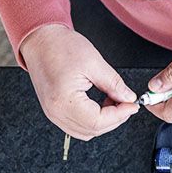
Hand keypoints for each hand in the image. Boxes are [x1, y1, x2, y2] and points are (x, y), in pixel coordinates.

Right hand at [21, 24, 139, 139]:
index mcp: (64, 100)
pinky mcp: (54, 110)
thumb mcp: (94, 62)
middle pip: (92, 130)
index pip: (98, 121)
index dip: (119, 115)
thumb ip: (113, 84)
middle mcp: (56, 112)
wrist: (40, 41)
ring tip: (114, 101)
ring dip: (104, 121)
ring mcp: (53, 113)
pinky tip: (100, 104)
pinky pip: (76, 125)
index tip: (132, 105)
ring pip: (85, 131)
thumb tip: (128, 98)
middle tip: (126, 102)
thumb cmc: (60, 46)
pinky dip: (92, 119)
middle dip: (114, 119)